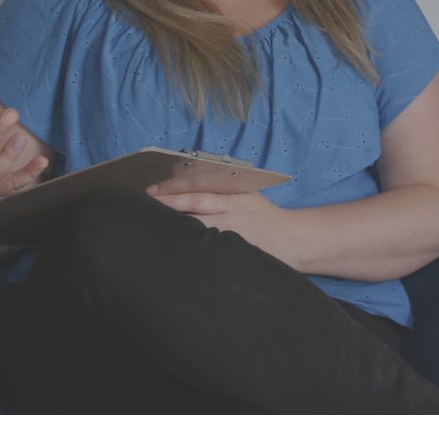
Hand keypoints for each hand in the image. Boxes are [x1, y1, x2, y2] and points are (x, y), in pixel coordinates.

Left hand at [145, 182, 299, 268]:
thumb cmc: (267, 217)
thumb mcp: (248, 197)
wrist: (294, 240)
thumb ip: (224, 192)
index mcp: (233, 198)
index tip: (151, 191)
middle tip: (144, 207)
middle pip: (193, 210)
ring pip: (198, 232)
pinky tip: (175, 251)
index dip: (172, 192)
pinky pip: (209, 251)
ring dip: (176, 230)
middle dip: (168, 208)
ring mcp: (232, 237)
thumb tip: (190, 185)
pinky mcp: (235, 254)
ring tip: (151, 230)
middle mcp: (232, 216)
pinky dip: (192, 250)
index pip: (197, 193)